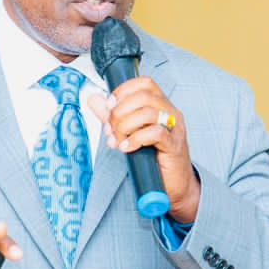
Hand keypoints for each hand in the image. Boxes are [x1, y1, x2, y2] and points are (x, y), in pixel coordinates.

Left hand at [86, 78, 200, 223]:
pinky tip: (127, 148)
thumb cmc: (154, 158)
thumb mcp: (129, 133)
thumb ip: (112, 116)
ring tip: (119, 141)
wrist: (174, 185)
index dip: (123, 91)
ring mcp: (175, 128)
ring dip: (125, 126)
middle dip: (119, 112)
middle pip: (143, 96)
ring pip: (147, 113)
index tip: (109, 106)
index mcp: (161, 105)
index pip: (144, 83)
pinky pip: (154, 133)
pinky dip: (135, 139)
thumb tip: (94, 99)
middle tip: (111, 129)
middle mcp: (170, 113)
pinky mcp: (174, 145)